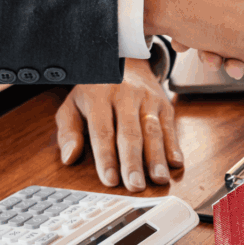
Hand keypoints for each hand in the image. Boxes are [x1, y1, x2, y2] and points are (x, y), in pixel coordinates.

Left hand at [55, 60, 182, 191]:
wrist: (123, 58)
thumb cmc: (94, 89)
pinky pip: (170, 126)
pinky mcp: (164, 104)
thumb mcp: (72, 104)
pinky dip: (174, 146)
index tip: (110, 180)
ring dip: (157, 157)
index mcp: (99, 96)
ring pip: (153, 131)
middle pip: (130, 133)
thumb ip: (68, 131)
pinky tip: (175, 164)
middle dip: (133, 162)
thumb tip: (69, 157)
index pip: (103, 131)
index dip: (106, 157)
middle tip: (135, 186)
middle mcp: (125, 96)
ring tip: (159, 179)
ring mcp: (147, 99)